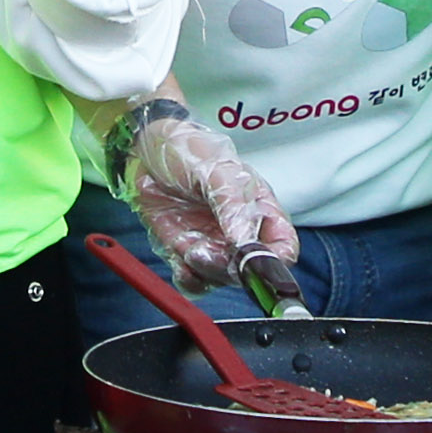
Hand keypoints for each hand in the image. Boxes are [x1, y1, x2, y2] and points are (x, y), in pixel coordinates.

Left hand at [115, 110, 297, 289]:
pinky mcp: (187, 253)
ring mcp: (215, 246)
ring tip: (187, 244)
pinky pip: (194, 282)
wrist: (147, 150)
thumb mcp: (216, 171)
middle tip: (203, 250)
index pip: (284, 248)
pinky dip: (187, 277)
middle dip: (228, 268)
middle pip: (250, 271)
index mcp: (260, 210)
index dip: (275, 262)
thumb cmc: (190, 151)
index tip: (251, 262)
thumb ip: (233, 207)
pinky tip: (178, 253)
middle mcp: (241, 234)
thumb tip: (245, 243)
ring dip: (205, 270)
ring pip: (221, 279)